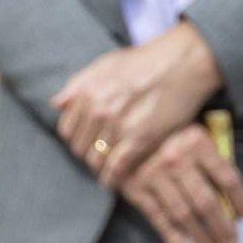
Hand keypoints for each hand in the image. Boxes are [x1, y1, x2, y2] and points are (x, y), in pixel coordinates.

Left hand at [52, 21, 221, 187]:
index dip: (75, 138)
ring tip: (106, 168)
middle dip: (87, 153)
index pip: (66, 130)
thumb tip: (57, 104)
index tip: (85, 142)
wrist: (185, 61)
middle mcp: (98, 110)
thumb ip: (78, 84)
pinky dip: (112, 177)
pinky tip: (112, 181)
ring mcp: (118, 126)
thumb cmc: (147, 61)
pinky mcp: (140, 138)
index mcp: (87, 93)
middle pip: (79, 147)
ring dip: (99, 166)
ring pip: (96, 159)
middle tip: (98, 157)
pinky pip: (117, 167)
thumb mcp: (106, 64)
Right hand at [120, 122, 242, 242]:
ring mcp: (153, 174)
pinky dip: (171, 237)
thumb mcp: (194, 137)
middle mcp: (176, 158)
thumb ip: (211, 161)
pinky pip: (157, 217)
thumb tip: (230, 201)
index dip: (241, 201)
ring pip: (183, 214)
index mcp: (197, 143)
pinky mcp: (135, 188)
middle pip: (206, 201)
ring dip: (201, 236)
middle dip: (222, 227)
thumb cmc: (166, 136)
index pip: (228, 178)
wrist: (122, 131)